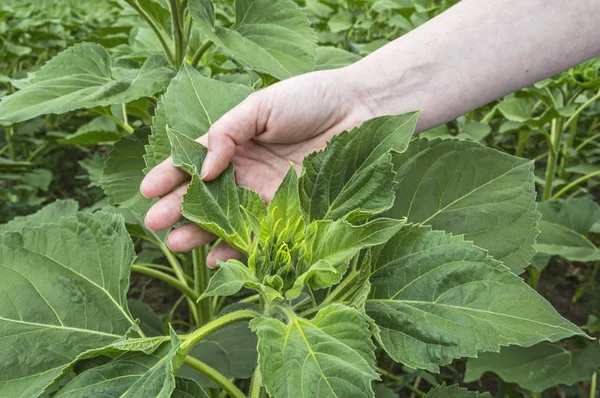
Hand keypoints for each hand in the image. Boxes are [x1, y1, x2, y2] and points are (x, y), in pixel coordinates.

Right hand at [140, 68, 374, 266]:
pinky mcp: (290, 213)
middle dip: (178, 208)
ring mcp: (266, 195)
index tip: (146, 190)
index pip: (194, 162)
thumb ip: (228, 132)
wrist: (359, 111)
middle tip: (153, 223)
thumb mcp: (260, 107)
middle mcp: (245, 172)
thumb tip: (203, 168)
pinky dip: (240, 248)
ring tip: (176, 244)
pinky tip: (219, 258)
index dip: (170, 175)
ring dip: (201, 233)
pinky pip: (260, 235)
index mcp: (234, 143)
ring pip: (228, 219)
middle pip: (206, 195)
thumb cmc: (309, 100)